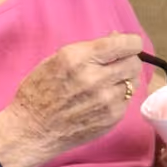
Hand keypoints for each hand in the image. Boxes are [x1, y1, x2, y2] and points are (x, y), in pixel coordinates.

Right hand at [0, 33, 141, 166]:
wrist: (33, 129)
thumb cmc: (40, 91)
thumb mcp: (57, 60)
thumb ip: (89, 49)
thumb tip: (116, 37)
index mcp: (78, 58)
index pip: (124, 45)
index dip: (131, 43)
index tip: (130, 44)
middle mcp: (95, 78)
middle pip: (134, 63)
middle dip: (129, 60)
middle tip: (118, 64)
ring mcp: (106, 100)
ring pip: (133, 82)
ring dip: (125, 80)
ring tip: (108, 83)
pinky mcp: (112, 117)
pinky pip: (127, 100)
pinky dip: (120, 97)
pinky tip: (103, 99)